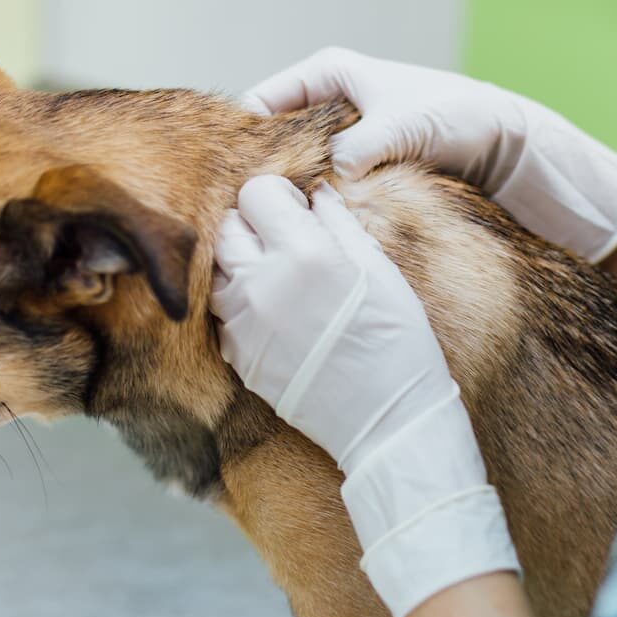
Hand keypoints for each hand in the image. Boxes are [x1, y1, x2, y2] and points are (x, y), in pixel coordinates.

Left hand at [210, 175, 518, 616]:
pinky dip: (243, 306)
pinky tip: (278, 315)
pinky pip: (224, 314)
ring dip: (243, 265)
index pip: (256, 194)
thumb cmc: (397, 342)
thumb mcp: (380, 272)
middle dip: (254, 226)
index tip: (295, 210)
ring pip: (219, 271)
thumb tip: (315, 196)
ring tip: (281, 279)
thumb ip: (340, 225)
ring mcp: (244, 323)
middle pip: (228, 228)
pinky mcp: (238, 356)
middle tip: (286, 242)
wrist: (387, 421)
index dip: (277, 197)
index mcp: (305, 253)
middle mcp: (263, 283)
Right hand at [244, 47, 616, 263]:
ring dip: (288, 190)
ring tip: (274, 224)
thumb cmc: (456, 116)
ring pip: (294, 163)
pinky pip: (320, 180)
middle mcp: (325, 98)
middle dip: (261, 170)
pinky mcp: (355, 160)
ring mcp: (338, 132)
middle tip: (247, 210)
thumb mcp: (404, 125)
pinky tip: (307, 227)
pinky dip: (313, 200)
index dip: (241, 139)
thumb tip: (333, 170)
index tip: (233, 179)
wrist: (501, 138)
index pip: (260, 102)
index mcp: (326, 72)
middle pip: (270, 136)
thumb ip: (364, 144)